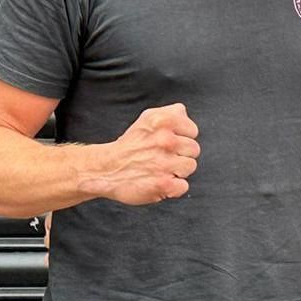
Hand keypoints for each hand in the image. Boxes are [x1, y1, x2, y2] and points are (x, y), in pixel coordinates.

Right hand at [82, 104, 200, 204]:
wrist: (107, 168)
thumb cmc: (130, 145)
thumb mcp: (148, 118)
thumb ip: (170, 112)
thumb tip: (184, 113)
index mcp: (163, 122)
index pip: (193, 131)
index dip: (182, 137)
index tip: (168, 142)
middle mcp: (166, 141)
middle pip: (194, 149)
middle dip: (180, 154)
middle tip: (162, 156)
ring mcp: (165, 163)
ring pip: (190, 166)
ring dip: (178, 170)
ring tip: (160, 168)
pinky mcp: (164, 184)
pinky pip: (183, 186)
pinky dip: (173, 187)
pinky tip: (160, 180)